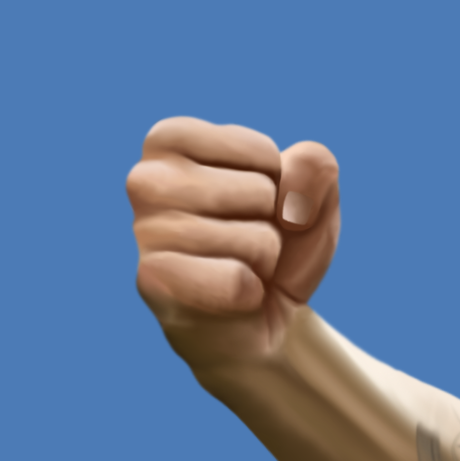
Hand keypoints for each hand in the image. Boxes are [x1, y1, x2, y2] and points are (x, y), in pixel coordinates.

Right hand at [127, 118, 340, 373]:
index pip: (262, 151)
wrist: (266, 320)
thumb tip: (299, 169)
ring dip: (262, 259)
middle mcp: (146, 178)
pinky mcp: (152, 279)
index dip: (278, 184)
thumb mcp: (313, 198)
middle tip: (245, 242)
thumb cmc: (278, 245)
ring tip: (236, 265)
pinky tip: (227, 295)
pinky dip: (249, 293)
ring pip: (255, 238)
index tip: (253, 205)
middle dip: (271, 223)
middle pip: (260, 192)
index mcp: (173, 141)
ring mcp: (144, 230)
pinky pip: (237, 281)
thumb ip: (314, 167)